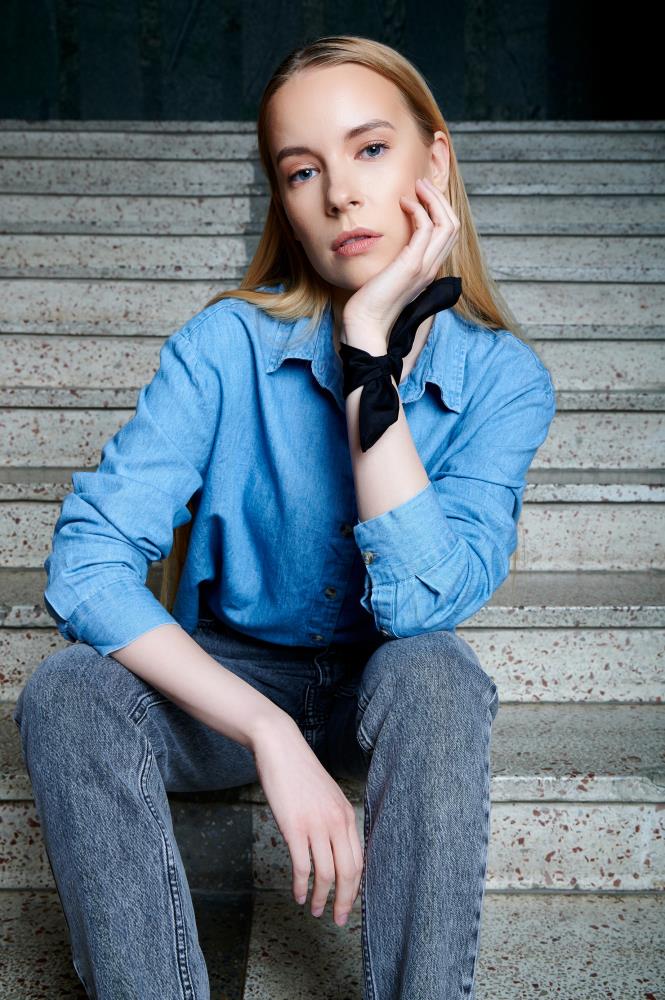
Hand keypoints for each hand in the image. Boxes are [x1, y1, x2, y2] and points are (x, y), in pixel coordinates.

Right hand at [251, 715, 363, 925]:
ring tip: (316, 910)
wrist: (280, 747)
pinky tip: (298, 894)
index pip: (359, 861)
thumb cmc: (299, 772)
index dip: (355, 888)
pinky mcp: (294, 827)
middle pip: (349, 872)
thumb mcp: (326, 797)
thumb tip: (333, 851)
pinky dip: (301, 886)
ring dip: (322, 897)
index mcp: (346, 814)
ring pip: (327, 874)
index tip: (350, 904)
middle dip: (345, 901)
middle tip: (339, 919)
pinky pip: (302, 866)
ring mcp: (316, 824)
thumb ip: (332, 821)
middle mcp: (337, 821)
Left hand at [341, 176, 460, 349]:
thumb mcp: (387, 276)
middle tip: (422, 183)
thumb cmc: (370, 303)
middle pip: (454, 225)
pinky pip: (427, 228)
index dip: (440, 210)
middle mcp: (432, 268)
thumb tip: (391, 242)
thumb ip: (395, 260)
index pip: (448, 235)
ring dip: (433, 199)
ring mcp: (425, 267)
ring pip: (447, 224)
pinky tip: (404, 203)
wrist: (365, 325)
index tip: (422, 195)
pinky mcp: (412, 265)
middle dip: (440, 199)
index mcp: (429, 271)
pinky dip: (419, 210)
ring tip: (417, 186)